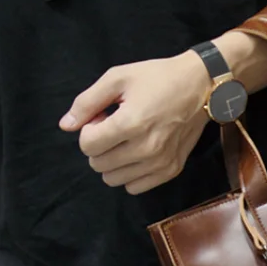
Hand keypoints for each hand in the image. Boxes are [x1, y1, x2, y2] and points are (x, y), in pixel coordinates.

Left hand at [60, 51, 211, 194]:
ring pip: (113, 179)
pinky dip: (130, 174)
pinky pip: (135, 187)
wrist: (201, 87)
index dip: (88, 130)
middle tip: (115, 128)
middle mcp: (146, 148)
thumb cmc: (158, 78)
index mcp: (131, 123)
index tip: (103, 117)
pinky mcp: (171, 170)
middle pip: (98, 165)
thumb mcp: (117, 78)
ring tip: (127, 141)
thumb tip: (66, 126)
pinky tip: (138, 155)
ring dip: (113, 162)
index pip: (87, 146)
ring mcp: (160, 162)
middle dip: (99, 146)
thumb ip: (87, 102)